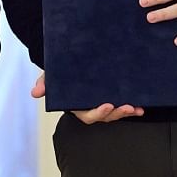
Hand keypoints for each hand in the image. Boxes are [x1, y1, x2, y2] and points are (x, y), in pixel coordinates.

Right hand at [30, 72, 144, 123]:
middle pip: (104, 116)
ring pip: (115, 112)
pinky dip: (132, 107)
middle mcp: (91, 107)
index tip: (107, 105)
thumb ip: (44, 83)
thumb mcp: (51, 75)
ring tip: (136, 108)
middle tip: (126, 107)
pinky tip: (141, 106)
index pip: (87, 114)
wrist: (70, 60)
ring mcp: (102, 102)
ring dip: (126, 111)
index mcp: (77, 105)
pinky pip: (123, 104)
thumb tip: (34, 92)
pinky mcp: (113, 96)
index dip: (97, 112)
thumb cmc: (60, 72)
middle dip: (116, 113)